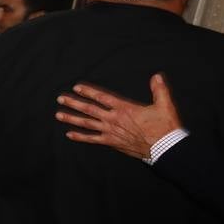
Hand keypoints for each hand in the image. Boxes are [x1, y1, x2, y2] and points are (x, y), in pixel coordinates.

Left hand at [56, 75, 180, 159]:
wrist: (165, 147)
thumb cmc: (164, 127)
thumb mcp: (164, 105)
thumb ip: (159, 90)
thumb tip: (156, 76)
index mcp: (124, 108)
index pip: (102, 97)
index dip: (88, 91)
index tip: (77, 87)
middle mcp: (114, 119)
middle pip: (89, 109)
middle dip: (74, 103)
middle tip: (60, 98)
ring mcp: (111, 131)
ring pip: (87, 123)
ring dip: (72, 118)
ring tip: (59, 114)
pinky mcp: (111, 142)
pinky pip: (92, 139)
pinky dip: (80, 137)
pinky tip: (69, 134)